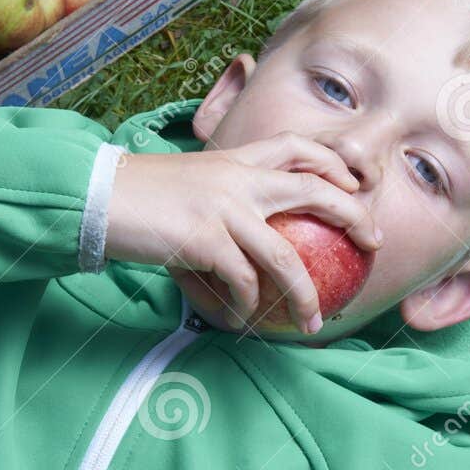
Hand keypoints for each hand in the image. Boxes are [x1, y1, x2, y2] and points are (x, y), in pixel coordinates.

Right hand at [105, 131, 381, 331]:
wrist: (95, 197)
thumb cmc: (136, 196)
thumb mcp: (188, 182)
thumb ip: (221, 196)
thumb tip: (241, 234)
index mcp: (233, 159)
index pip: (296, 148)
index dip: (333, 164)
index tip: (355, 184)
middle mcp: (237, 178)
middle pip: (315, 190)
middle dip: (353, 217)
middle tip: (373, 242)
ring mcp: (224, 208)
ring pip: (286, 255)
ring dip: (306, 294)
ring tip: (316, 321)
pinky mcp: (205, 239)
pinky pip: (245, 281)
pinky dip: (251, 304)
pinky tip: (248, 318)